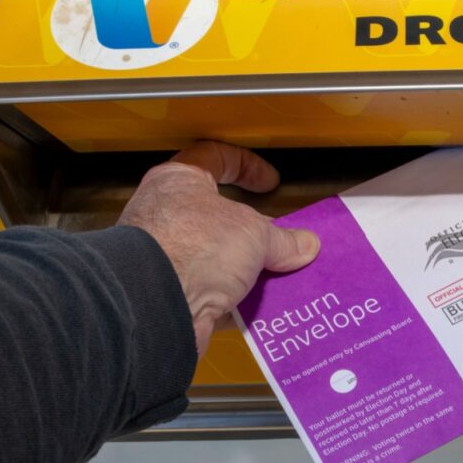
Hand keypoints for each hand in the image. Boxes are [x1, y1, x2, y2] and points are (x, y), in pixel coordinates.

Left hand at [118, 141, 319, 355]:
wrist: (156, 305)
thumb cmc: (196, 247)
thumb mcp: (255, 233)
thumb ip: (281, 239)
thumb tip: (305, 244)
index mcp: (179, 182)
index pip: (214, 157)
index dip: (246, 164)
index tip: (270, 182)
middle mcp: (166, 216)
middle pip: (218, 216)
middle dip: (255, 231)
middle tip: (283, 240)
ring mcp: (167, 259)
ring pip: (217, 258)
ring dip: (249, 269)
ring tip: (282, 275)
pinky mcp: (171, 295)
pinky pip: (212, 292)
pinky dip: (238, 298)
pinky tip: (263, 305)